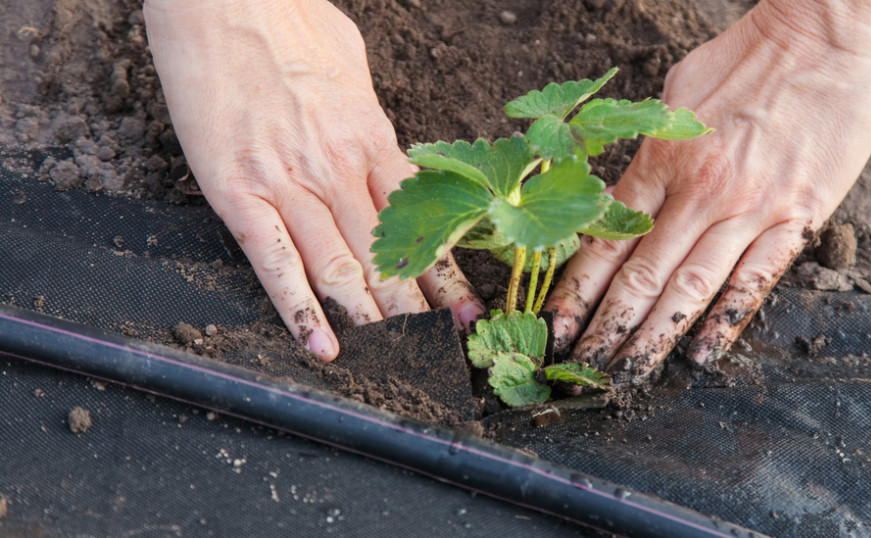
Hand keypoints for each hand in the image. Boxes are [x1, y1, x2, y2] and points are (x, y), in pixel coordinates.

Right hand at [144, 0, 482, 359]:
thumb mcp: (352, 67)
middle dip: (420, 311)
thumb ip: (372, 120)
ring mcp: (288, 184)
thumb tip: (387, 149)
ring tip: (398, 363)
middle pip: (389, 255)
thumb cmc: (288, 20)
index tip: (468, 308)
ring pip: (340, 268)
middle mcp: (338, 169)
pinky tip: (321, 345)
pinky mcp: (238, 192)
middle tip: (446, 350)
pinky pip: (274, 263)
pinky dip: (299, 311)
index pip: (423, 221)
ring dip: (372, 321)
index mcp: (372, 138)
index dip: (448, 272)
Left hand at [547, 0, 870, 384]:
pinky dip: (726, 320)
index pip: (606, 240)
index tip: (556, 327)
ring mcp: (747, 208)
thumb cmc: (744, 58)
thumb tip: (620, 198)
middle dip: (606, 329)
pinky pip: (755, 280)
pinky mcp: (796, 216)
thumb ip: (648, 154)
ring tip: (626, 376)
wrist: (826, 36)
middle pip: (640, 276)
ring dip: (654, 337)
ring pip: (690, 287)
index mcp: (660, 159)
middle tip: (581, 370)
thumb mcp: (673, 96)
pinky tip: (701, 354)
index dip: (576, 290)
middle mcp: (697, 191)